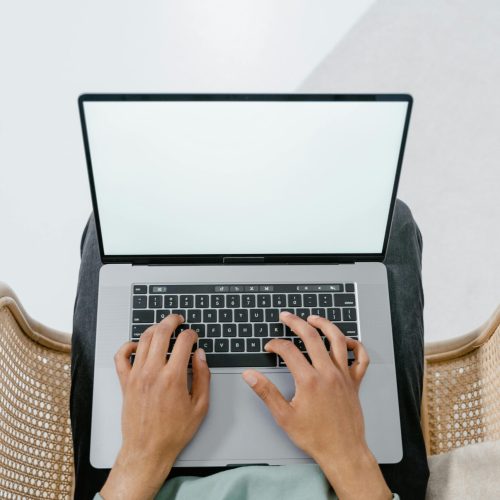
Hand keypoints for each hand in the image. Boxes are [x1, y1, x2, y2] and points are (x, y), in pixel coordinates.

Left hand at [100, 314, 209, 499]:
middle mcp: (153, 372)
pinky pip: (121, 356)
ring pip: (143, 339)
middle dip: (172, 321)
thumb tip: (200, 356)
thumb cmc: (173, 431)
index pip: (183, 342)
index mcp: (173, 377)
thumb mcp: (200, 406)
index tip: (194, 336)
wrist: (148, 450)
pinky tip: (137, 345)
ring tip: (162, 328)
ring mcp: (136, 375)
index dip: (191, 334)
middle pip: (161, 333)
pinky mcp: (125, 382)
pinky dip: (128, 345)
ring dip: (154, 328)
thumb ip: (203, 377)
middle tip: (178, 319)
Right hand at [242, 312, 390, 499]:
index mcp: (309, 380)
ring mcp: (343, 376)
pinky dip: (355, 346)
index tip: (269, 347)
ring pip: (337, 340)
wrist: (342, 451)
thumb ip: (266, 392)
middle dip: (296, 322)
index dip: (275, 345)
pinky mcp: (354, 382)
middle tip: (286, 316)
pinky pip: (360, 358)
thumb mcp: (284, 416)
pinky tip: (346, 341)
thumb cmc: (315, 437)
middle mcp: (327, 373)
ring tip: (314, 318)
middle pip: (311, 337)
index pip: (288, 351)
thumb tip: (250, 376)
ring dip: (325, 325)